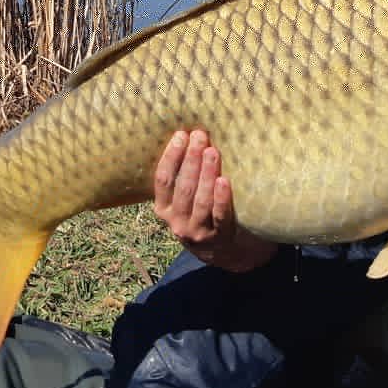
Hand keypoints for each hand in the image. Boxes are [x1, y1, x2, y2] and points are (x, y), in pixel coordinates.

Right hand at [153, 129, 277, 271]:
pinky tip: (224, 181)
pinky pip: (220, 216)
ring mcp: (198, 232)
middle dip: (191, 159)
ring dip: (206, 174)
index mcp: (163, 209)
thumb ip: (182, 178)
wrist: (224, 252)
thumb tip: (189, 135)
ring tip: (212, 151)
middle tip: (200, 136)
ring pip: (200, 200)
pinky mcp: (219, 237)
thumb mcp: (184, 202)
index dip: (171, 156)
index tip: (181, 135)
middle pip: (183, 187)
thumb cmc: (202, 214)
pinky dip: (221, 198)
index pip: (163, 180)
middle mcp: (177, 222)